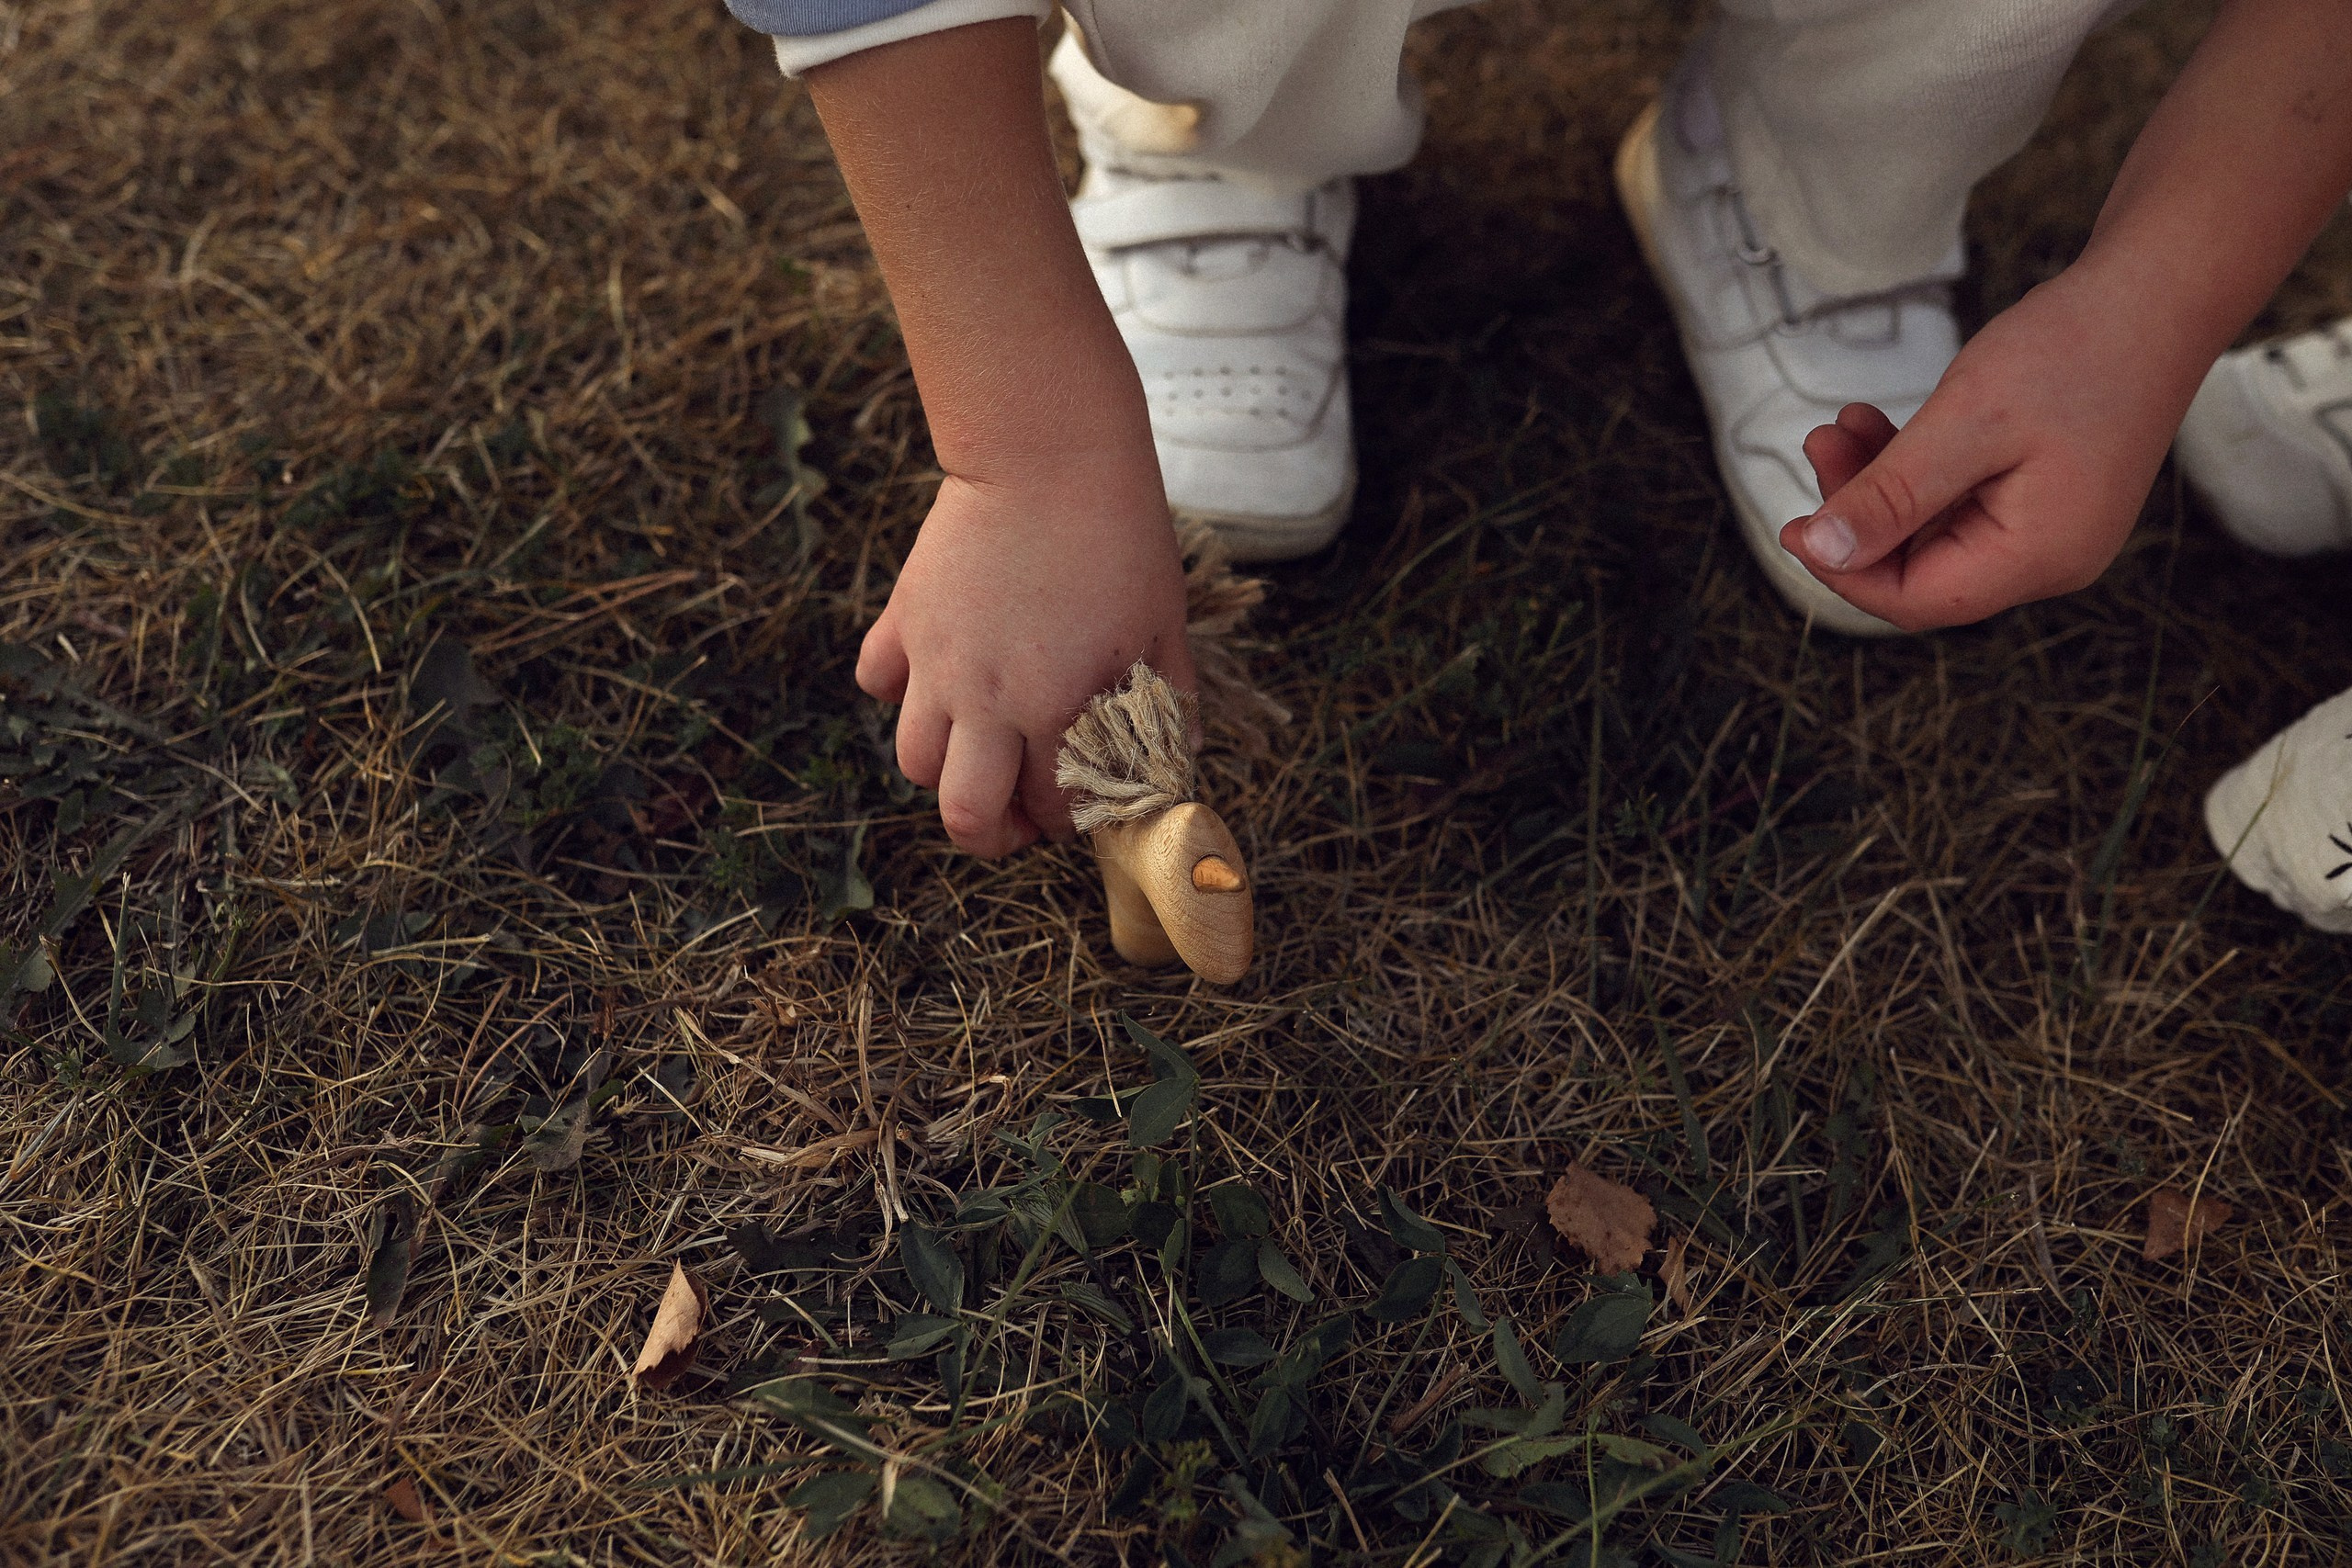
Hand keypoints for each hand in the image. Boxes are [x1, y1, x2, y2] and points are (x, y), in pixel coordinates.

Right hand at [857, 462, 1194, 856]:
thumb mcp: (1164, 627)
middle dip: (995, 833)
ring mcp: (935, 661)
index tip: (1086, 804)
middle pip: (962, 814)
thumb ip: (1164, 705)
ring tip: (984, 749)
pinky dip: (902, 696)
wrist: (1046, 452)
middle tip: (1022, 813)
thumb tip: (1170, 762)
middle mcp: (985, 699)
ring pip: (914, 762)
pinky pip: (879, 684)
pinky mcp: (904, 619)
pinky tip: (940, 678)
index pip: (1055, 808)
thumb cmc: (1119, 536)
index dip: (1074, 821)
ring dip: (948, 770)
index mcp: (1056, 707)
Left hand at [1778, 266, 2202, 630]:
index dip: (1844, 570)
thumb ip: (1891, 497)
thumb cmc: (2073, 349)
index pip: (1913, 600)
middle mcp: (2049, 560)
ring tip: (1840, 423)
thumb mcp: (1965, 422)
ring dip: (1879, 485)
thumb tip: (1821, 554)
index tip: (1792, 524)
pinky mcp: (2044, 499)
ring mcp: (2051, 531)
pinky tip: (1879, 424)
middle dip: (1858, 515)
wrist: (2158, 292)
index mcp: (2037, 556)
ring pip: (1933, 533)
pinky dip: (1915, 471)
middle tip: (1818, 442)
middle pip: (1920, 569)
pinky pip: (1960, 504)